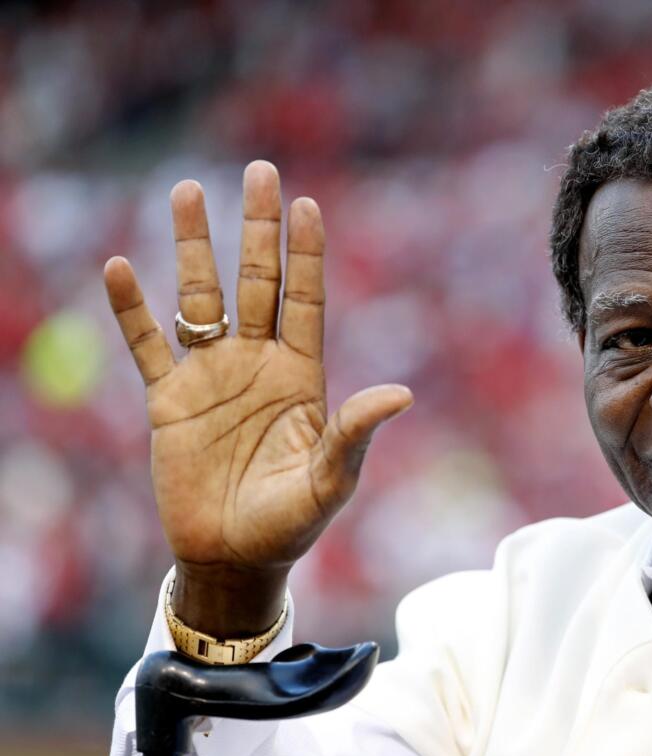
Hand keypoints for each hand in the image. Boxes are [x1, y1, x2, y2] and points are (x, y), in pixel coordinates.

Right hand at [104, 161, 412, 635]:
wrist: (234, 558)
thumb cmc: (292, 523)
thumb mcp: (331, 480)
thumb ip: (354, 433)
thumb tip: (400, 394)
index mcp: (302, 375)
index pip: (306, 299)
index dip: (306, 253)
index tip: (306, 204)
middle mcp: (257, 363)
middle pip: (257, 281)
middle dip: (257, 228)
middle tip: (260, 171)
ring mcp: (211, 376)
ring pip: (200, 297)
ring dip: (194, 247)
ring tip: (186, 190)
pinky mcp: (169, 400)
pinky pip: (147, 345)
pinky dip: (132, 310)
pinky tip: (121, 268)